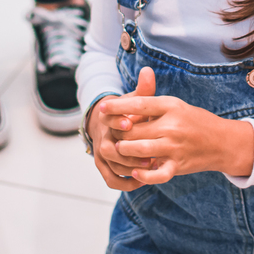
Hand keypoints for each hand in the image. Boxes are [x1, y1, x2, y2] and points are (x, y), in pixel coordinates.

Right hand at [87, 67, 156, 191]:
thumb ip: (143, 89)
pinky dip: (125, 182)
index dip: (117, 121)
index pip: (107, 120)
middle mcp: (102, 138)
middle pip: (109, 148)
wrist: (114, 126)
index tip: (130, 122)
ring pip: (113, 166)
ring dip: (131, 168)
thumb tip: (148, 70)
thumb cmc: (130, 112)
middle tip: (150, 154)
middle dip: (128, 152)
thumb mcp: (135, 100)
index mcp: (107, 119)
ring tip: (152, 167)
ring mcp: (102, 155)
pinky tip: (143, 180)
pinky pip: (112, 180)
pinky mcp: (105, 168)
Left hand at [100, 67, 253, 184]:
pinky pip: (158, 174)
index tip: (102, 108)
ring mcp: (175, 147)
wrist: (223, 142)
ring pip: (140, 151)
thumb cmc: (194, 121)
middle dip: (118, 132)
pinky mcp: (178, 165)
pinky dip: (144, 175)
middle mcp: (172, 126)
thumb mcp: (175, 105)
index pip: (139, 105)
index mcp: (171, 106)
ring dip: (126, 151)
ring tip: (120, 149)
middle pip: (135, 130)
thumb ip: (153, 103)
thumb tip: (132, 92)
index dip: (117, 107)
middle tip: (110, 133)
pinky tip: (135, 173)